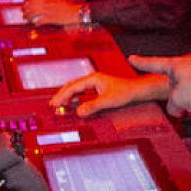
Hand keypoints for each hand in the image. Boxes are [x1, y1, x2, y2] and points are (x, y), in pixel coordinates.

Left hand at [23, 0, 84, 26]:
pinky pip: (40, 21)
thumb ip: (48, 0)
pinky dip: (36, 23)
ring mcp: (49, 11)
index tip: (24, 7)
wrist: (77, 11)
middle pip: (31, 6)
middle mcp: (47, 3)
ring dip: (29, 17)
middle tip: (24, 14)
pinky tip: (35, 24)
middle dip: (25, 11)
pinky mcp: (52, 18)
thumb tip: (40, 3)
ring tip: (27, 20)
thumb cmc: (68, 6)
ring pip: (34, 13)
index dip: (26, 4)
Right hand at [50, 71, 166, 115]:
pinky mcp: (100, 88)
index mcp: (93, 79)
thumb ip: (92, 106)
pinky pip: (83, 92)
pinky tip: (74, 103)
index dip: (62, 96)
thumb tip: (79, 111)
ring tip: (60, 104)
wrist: (138, 91)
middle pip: (72, 86)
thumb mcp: (107, 101)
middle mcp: (94, 79)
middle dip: (62, 95)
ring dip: (68, 96)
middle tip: (52, 104)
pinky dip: (76, 98)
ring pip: (77, 89)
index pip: (73, 87)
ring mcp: (97, 83)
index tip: (54, 104)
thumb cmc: (126, 93)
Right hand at [128, 54, 190, 115]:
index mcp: (175, 64)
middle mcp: (189, 62)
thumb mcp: (178, 100)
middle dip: (176, 95)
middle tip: (180, 108)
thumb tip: (177, 108)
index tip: (131, 58)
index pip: (154, 64)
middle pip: (175, 81)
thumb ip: (172, 105)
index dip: (141, 63)